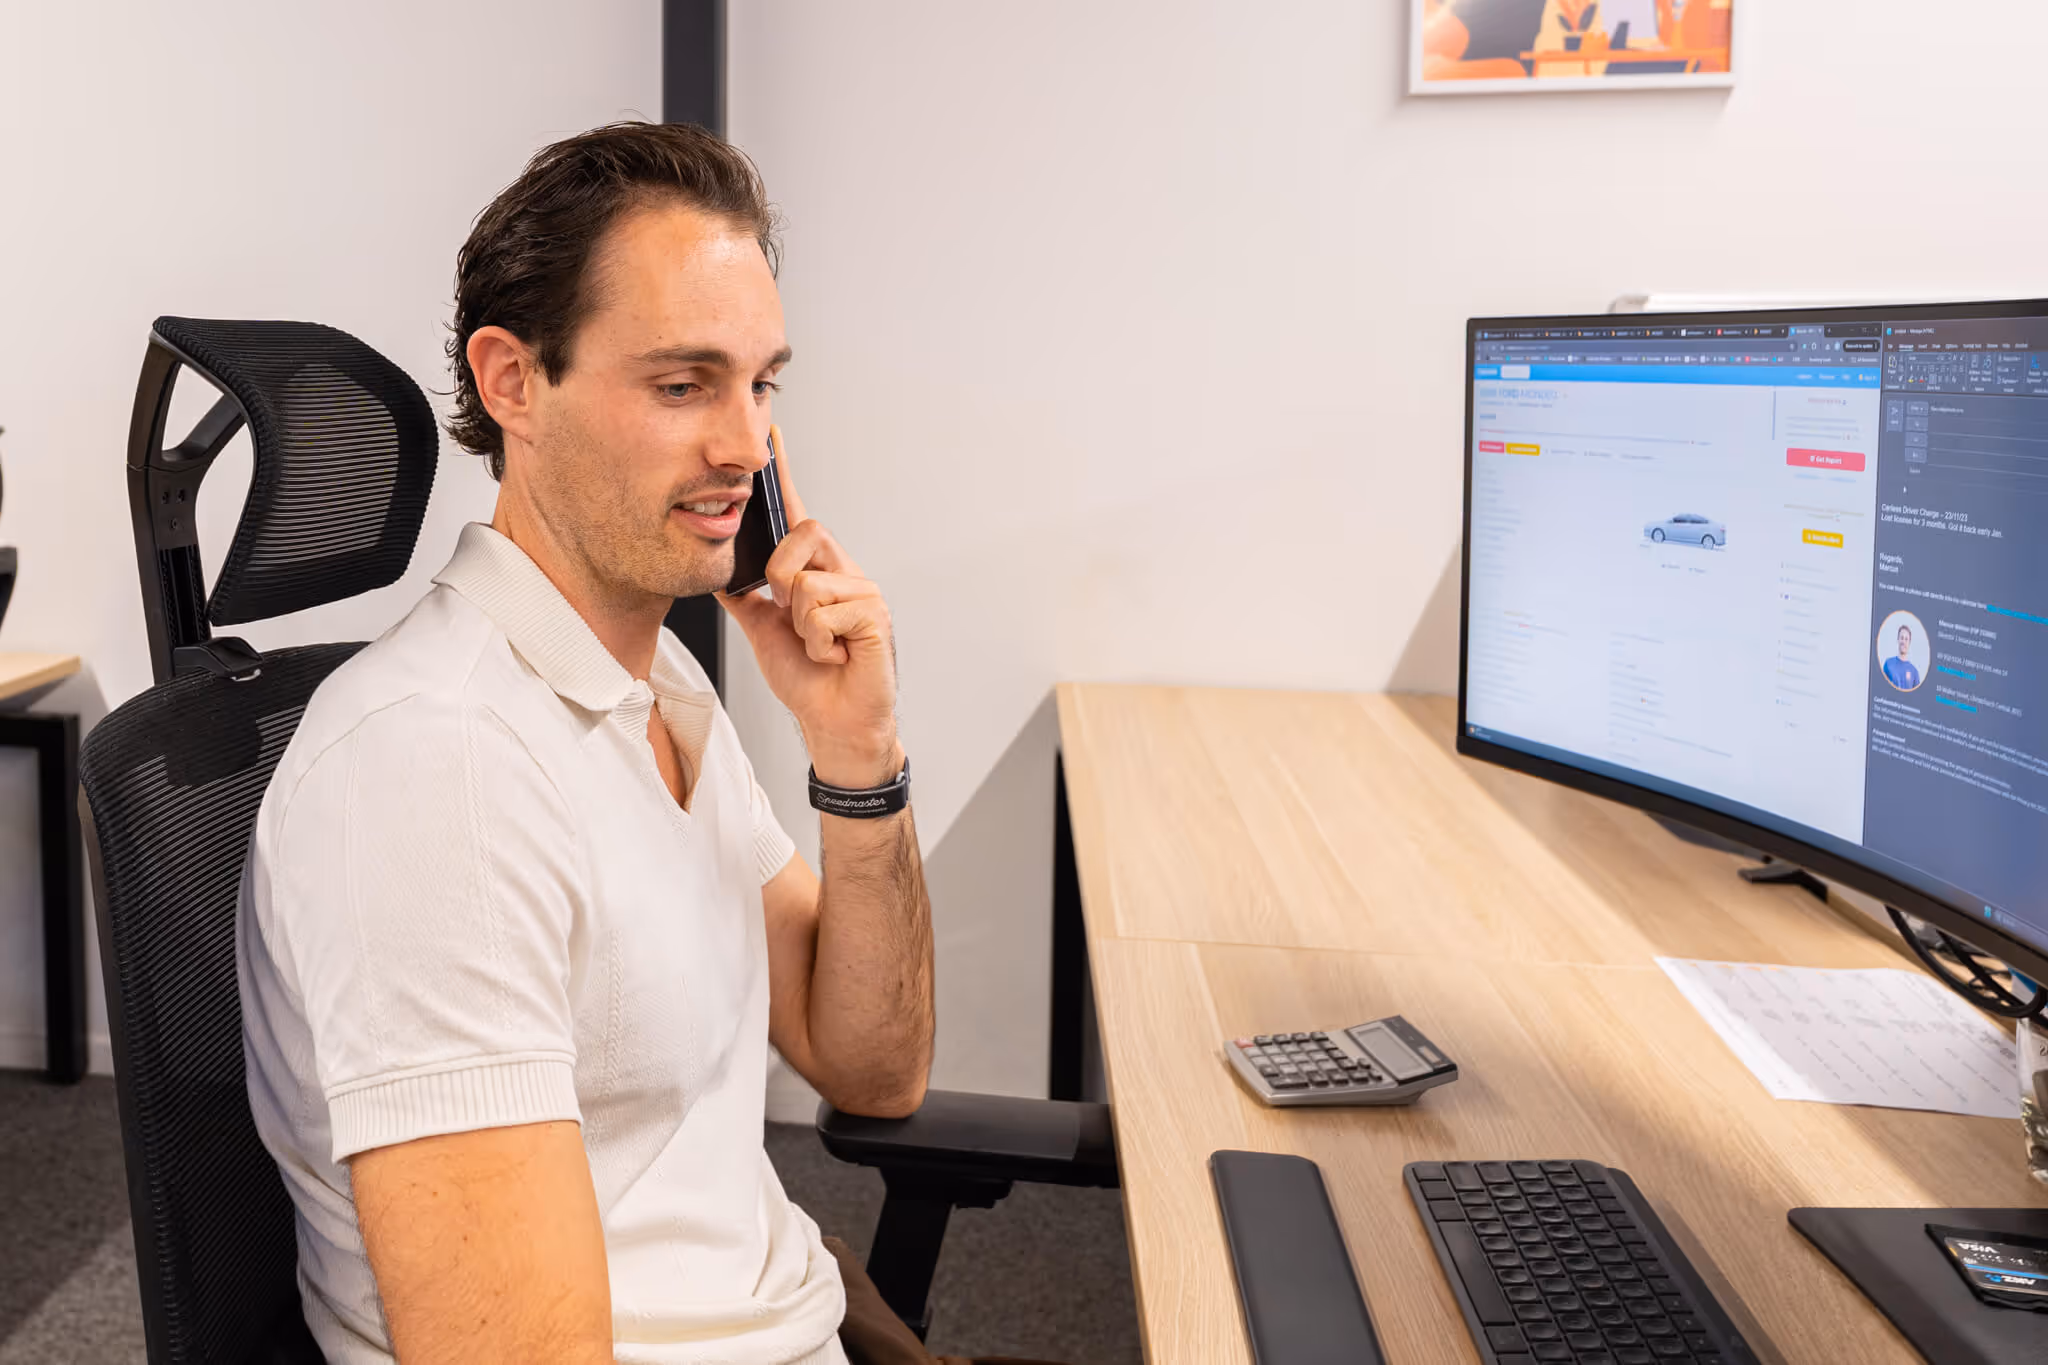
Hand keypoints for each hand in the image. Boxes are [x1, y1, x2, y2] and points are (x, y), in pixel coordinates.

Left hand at [717, 426, 900, 788]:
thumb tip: (721, 572)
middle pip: (802, 535)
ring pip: (805, 582)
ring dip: (799, 625)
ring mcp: (862, 590)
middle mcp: (842, 571)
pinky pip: (823, 612)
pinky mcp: (874, 614)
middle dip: (780, 577)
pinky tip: (834, 655)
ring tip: (820, 646)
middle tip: (789, 614)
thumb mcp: (763, 630)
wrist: (833, 722)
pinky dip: (818, 642)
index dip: (784, 474)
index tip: (772, 434)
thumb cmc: (808, 678)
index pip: (798, 513)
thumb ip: (746, 597)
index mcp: (814, 570)